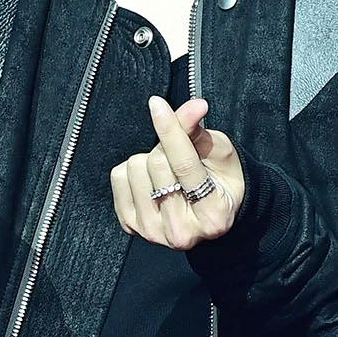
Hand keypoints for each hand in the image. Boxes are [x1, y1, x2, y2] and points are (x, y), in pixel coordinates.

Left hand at [110, 96, 243, 249]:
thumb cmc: (219, 182)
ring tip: (167, 174)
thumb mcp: (219, 152)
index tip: (157, 103)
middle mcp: (182, 232)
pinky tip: (151, 182)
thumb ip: (200, 130)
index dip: (170, 129)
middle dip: (165, 148)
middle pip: (156, 163)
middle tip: (179, 156)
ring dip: (148, 161)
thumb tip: (194, 106)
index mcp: (213, 215)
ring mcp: (153, 233)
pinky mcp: (131, 227)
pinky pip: (118, 178)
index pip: (184, 164)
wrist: (208, 216)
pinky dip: (132, 172)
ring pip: (134, 168)